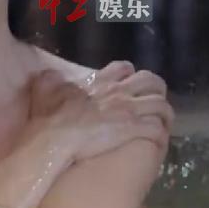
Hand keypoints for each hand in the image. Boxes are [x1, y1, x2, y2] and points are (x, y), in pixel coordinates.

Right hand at [27, 68, 172, 162]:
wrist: (55, 139)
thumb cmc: (49, 116)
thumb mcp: (44, 88)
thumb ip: (51, 78)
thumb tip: (51, 75)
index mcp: (100, 81)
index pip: (124, 68)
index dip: (129, 75)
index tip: (128, 83)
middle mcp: (119, 92)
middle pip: (150, 81)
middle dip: (155, 89)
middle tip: (152, 99)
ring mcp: (128, 111)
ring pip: (160, 104)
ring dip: (164, 112)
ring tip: (163, 121)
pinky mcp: (133, 130)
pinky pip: (157, 129)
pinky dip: (160, 133)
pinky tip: (158, 138)